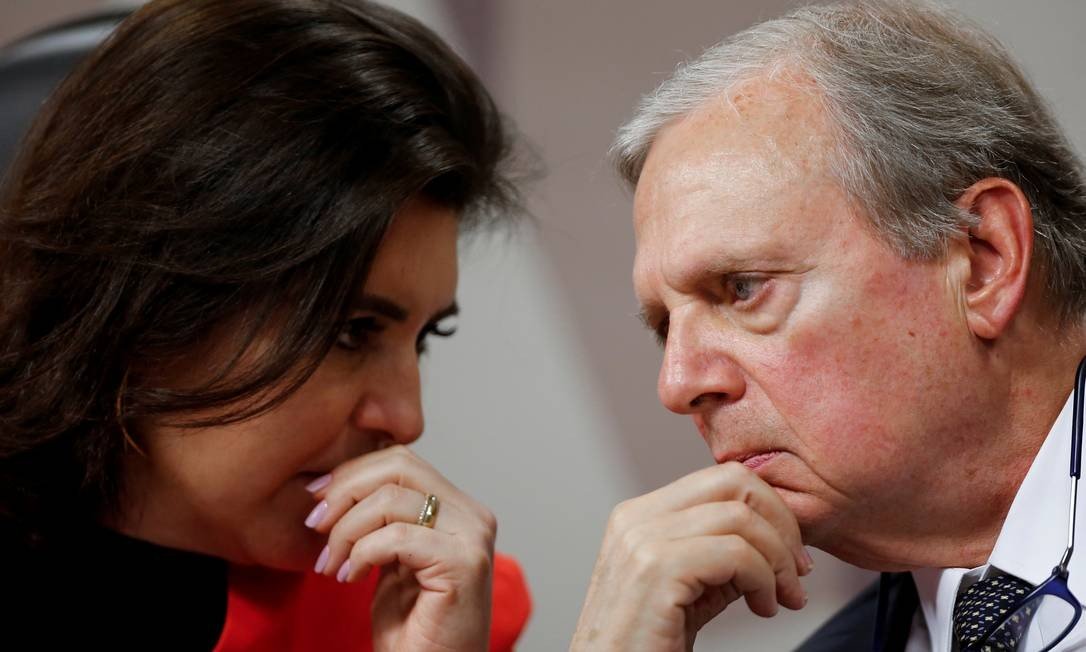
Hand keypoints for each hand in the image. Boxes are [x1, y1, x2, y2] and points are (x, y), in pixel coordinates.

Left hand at [306, 445, 496, 651]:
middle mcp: (473, 515)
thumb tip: (336, 480)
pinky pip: (397, 537)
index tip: (315, 499)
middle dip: (345, 491)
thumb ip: (381, 518)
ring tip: (332, 564)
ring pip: (392, 499)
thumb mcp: (389, 558)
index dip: (352, 472)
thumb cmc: (410, 628)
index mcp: (458, 507)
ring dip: (347, 531)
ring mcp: (472, 537)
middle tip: (315, 526)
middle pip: (398, 466)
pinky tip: (350, 579)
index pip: (401, 460)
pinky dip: (362, 554)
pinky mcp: (464, 563)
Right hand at [571, 462, 811, 651]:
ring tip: (781, 598)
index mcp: (641, 514)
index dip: (770, 510)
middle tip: (798, 572)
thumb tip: (778, 536)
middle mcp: (637, 517)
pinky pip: (735, 553)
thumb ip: (721, 556)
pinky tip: (763, 608)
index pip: (722, 478)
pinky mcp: (655, 570)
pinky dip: (764, 580)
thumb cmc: (648, 646)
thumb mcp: (691, 590)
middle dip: (782, 525)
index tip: (792, 555)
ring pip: (740, 517)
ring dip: (778, 560)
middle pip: (734, 482)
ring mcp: (642, 540)